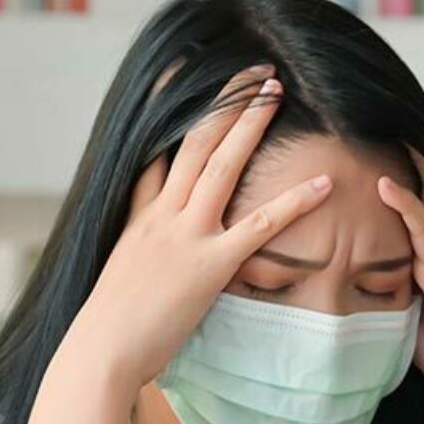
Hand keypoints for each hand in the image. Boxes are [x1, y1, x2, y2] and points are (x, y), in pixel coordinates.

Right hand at [62, 63, 334, 388]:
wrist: (100, 351)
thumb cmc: (108, 330)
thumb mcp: (120, 278)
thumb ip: (140, 259)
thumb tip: (148, 265)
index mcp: (139, 218)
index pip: (158, 153)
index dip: (172, 111)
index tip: (187, 78)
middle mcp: (162, 215)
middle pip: (195, 142)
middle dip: (226, 102)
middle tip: (256, 73)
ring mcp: (186, 235)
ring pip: (223, 164)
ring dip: (252, 123)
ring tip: (277, 92)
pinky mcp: (210, 265)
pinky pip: (260, 226)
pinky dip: (295, 201)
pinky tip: (323, 183)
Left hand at [377, 146, 423, 423]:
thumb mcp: (404, 324)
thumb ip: (381, 303)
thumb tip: (340, 303)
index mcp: (423, 262)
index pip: (404, 211)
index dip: (387, 181)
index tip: (361, 152)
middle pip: (418, 191)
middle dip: (400, 158)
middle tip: (371, 120)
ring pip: (421, 199)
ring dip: (403, 165)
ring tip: (380, 129)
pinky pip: (423, 230)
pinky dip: (404, 205)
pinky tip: (384, 184)